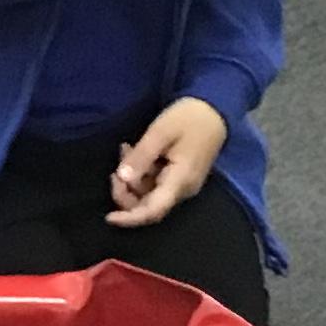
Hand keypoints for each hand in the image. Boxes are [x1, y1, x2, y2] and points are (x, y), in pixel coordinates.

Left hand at [109, 99, 226, 230]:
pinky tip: (135, 152)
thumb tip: (122, 178)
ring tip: (126, 151)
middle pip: (148, 206)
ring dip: (132, 178)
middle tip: (115, 170)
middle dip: (126, 193)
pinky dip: (141, 172)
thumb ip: (142, 156)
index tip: (109, 218)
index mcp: (180, 181)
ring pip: (149, 194)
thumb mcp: (161, 132)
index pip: (153, 211)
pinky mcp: (179, 177)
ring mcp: (182, 184)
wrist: (215, 107)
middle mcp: (182, 189)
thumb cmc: (190, 117)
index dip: (130, 218)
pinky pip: (155, 183)